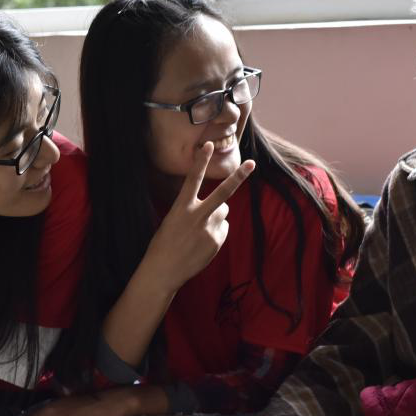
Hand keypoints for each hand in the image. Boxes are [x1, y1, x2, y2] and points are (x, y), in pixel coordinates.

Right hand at [140, 142, 254, 292]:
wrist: (164, 270)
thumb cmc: (164, 243)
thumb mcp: (173, 220)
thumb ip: (194, 211)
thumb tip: (220, 209)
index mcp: (181, 208)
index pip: (193, 179)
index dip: (201, 161)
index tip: (208, 144)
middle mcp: (197, 216)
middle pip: (222, 193)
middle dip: (238, 177)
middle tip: (251, 163)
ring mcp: (209, 230)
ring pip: (224, 211)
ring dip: (217, 215)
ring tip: (200, 230)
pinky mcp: (216, 242)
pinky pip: (223, 229)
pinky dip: (216, 232)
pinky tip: (202, 242)